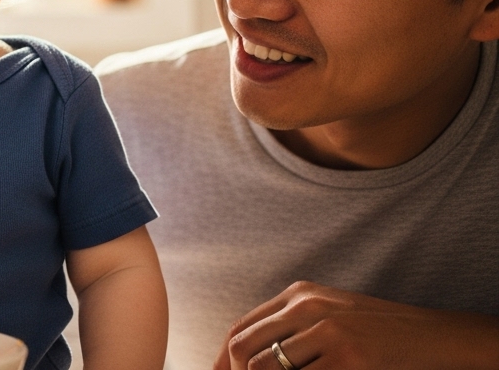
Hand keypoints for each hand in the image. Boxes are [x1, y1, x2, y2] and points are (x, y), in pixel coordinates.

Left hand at [216, 281, 498, 369]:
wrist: (434, 336)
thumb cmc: (379, 330)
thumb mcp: (329, 315)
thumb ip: (290, 328)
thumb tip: (245, 357)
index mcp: (299, 293)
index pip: (241, 327)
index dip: (221, 359)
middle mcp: (307, 307)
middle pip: (244, 348)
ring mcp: (327, 332)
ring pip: (266, 369)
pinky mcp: (347, 359)